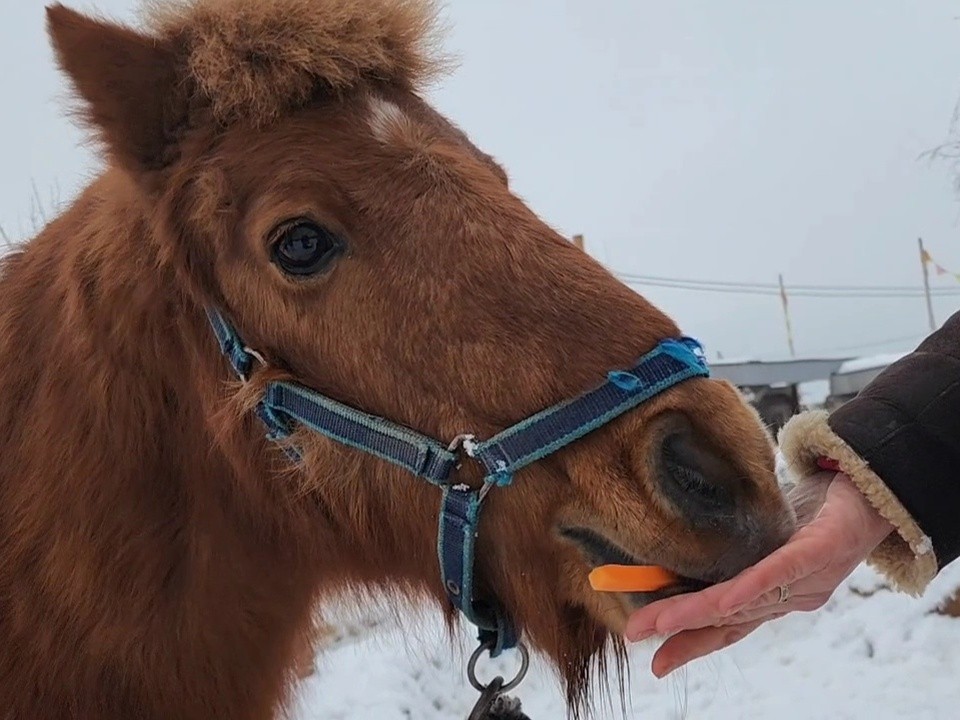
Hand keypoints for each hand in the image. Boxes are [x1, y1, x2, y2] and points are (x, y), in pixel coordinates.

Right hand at [624, 471, 893, 677]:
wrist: (875, 489)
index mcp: (777, 595)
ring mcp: (807, 577)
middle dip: (678, 630)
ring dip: (697, 612)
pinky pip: (780, 574)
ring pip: (745, 600)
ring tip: (659, 619)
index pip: (728, 626)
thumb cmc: (819, 509)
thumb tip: (681, 545)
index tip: (654, 660)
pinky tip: (722, 600)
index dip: (690, 643)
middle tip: (636, 636)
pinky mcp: (820, 551)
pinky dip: (748, 588)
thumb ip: (735, 547)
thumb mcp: (768, 529)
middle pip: (728, 618)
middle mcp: (790, 596)